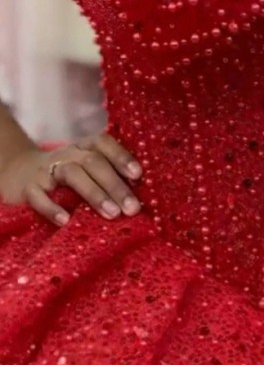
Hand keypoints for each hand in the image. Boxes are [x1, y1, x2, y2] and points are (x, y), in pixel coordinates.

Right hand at [0, 133, 141, 226]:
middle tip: (132, 208)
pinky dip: (52, 207)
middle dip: (115, 185)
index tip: (138, 175)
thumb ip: (112, 178)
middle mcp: (68, 154)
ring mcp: (47, 170)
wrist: (19, 174)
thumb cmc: (69, 178)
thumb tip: (143, 199)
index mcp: (86, 148)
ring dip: (94, 194)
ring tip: (113, 214)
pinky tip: (66, 220)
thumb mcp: (89, 171)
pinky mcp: (28, 187)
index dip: (121, 157)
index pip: (104, 144)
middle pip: (94, 162)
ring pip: (72, 174)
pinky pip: (39, 196)